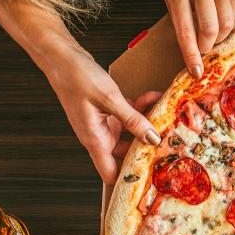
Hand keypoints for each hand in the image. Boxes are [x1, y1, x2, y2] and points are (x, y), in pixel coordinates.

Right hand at [45, 47, 162, 182]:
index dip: (128, 179)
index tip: (152, 176)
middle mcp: (100, 135)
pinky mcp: (110, 111)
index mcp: (94, 139)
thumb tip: (152, 139)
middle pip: (128, 153)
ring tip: (168, 117)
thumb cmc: (77, 77)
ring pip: (133, 132)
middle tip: (171, 143)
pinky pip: (130, 115)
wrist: (62, 56)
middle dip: (148, 148)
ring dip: (149, 124)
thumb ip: (132, 120)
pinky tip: (155, 97)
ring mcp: (105, 123)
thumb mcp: (109, 99)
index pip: (111, 173)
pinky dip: (142, 108)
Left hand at [163, 0, 234, 77]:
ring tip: (211, 35)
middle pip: (210, 29)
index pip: (186, 30)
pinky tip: (220, 22)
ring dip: (219, 38)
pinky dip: (229, 26)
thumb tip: (195, 58)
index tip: (196, 72)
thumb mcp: (170, 1)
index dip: (191, 55)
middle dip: (207, 46)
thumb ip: (181, 25)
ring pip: (227, 24)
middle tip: (203, 49)